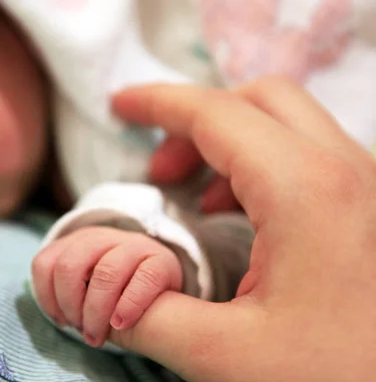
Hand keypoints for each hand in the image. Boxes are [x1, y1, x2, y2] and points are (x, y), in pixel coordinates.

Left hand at [31, 226, 181, 347]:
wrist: (163, 283)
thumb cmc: (116, 291)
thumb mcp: (86, 283)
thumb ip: (69, 290)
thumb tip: (58, 316)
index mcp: (78, 241)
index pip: (45, 263)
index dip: (46, 297)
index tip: (61, 320)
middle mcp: (102, 238)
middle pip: (70, 266)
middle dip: (70, 305)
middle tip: (81, 329)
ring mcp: (134, 245)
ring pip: (106, 273)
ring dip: (96, 311)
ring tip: (97, 335)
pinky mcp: (162, 260)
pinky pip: (144, 280)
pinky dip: (128, 306)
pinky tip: (120, 323)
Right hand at [108, 77, 375, 381]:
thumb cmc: (342, 379)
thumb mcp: (226, 357)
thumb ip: (151, 317)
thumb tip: (107, 293)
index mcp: (306, 191)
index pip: (215, 115)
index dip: (157, 103)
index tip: (119, 105)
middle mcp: (347, 172)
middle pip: (260, 101)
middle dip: (197, 121)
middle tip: (159, 171)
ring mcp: (368, 187)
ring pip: (290, 124)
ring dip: (231, 143)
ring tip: (194, 198)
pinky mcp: (372, 210)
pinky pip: (311, 157)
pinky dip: (262, 167)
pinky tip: (241, 216)